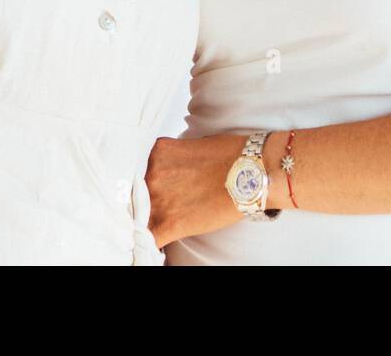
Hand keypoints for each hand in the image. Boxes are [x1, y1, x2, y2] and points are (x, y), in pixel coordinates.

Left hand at [144, 133, 249, 248]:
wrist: (255, 171)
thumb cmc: (232, 155)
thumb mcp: (192, 146)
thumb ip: (172, 160)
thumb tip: (167, 173)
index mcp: (158, 152)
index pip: (137, 171)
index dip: (140, 185)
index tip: (142, 192)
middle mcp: (152, 173)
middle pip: (135, 194)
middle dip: (144, 201)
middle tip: (161, 206)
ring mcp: (159, 198)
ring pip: (138, 217)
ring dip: (147, 222)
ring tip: (157, 225)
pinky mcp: (170, 223)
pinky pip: (149, 239)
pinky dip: (151, 243)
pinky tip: (155, 244)